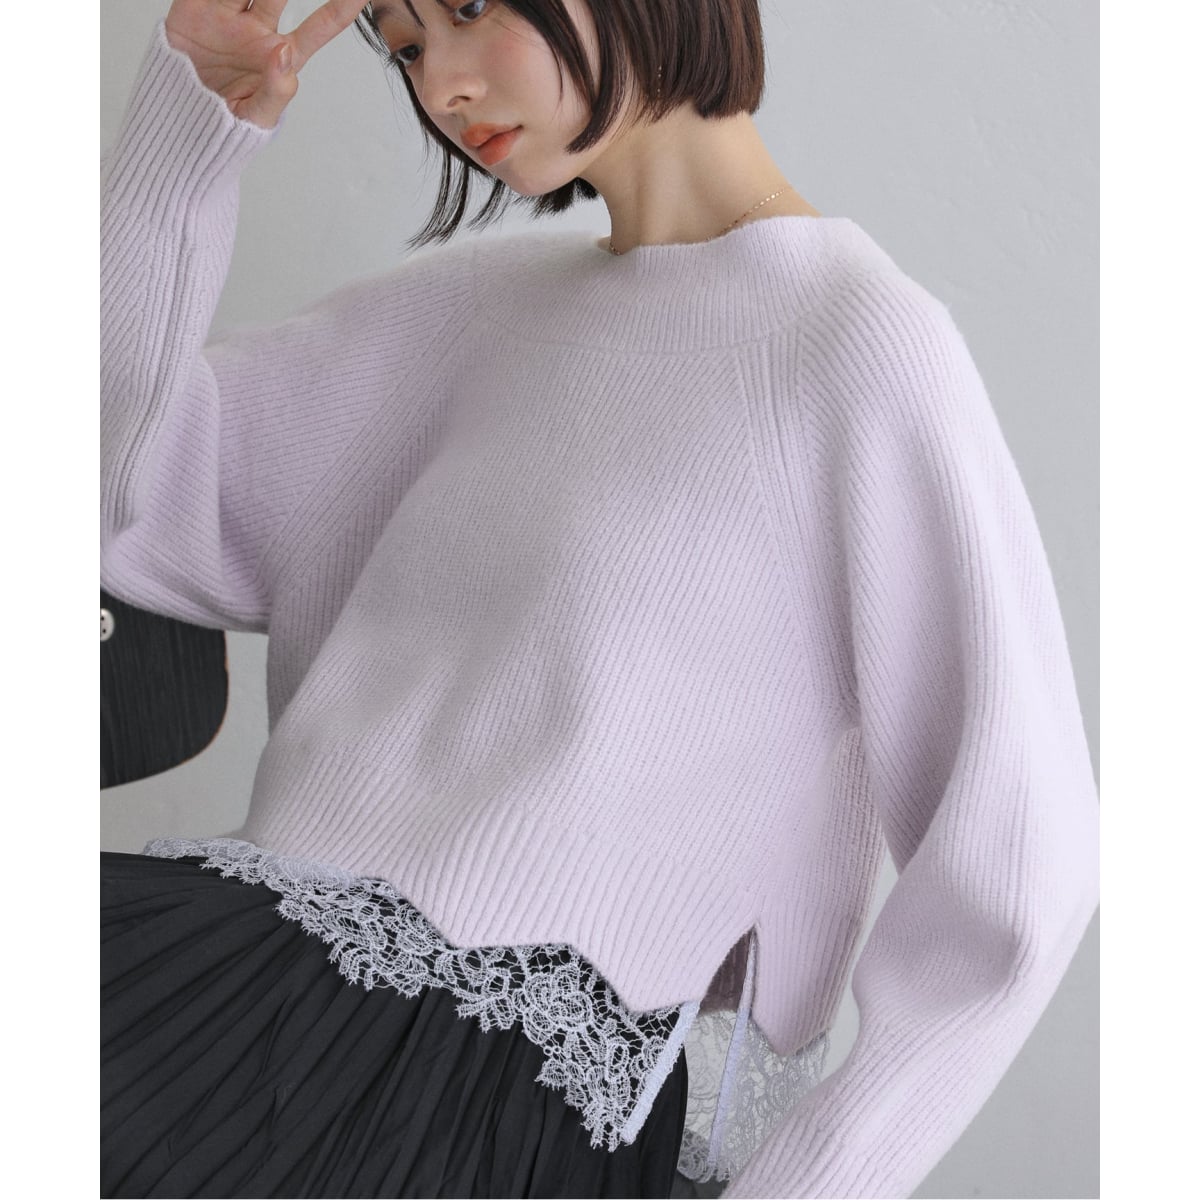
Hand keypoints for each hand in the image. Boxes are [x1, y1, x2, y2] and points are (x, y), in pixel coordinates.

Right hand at [164, 0, 365, 128]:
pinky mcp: (194, 9)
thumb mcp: (256, 118)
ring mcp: (227, 16)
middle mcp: (257, 29)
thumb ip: (275, 90)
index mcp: (281, 56)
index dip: (340, 10)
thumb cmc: (225, 126)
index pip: (319, 29)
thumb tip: (284, 55)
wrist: (179, 123)